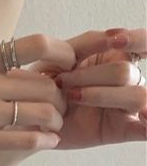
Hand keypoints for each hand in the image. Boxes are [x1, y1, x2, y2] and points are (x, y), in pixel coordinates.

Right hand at [0, 33, 73, 165]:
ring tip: (53, 125)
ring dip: (55, 121)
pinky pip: (28, 140)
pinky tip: (46, 141)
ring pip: (42, 112)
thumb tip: (33, 70)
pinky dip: (45, 141)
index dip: (63, 53)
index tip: (67, 66)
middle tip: (59, 106)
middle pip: (45, 84)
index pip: (36, 44)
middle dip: (60, 97)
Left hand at [27, 28, 146, 148]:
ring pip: (137, 97)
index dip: (139, 40)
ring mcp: (127, 106)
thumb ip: (87, 42)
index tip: (117, 41)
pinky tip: (143, 118)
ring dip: (100, 95)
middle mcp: (128, 81)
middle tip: (62, 82)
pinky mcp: (123, 130)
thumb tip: (116, 35)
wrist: (28, 114)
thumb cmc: (45, 82)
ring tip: (73, 97)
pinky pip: (146, 130)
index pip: (145, 44)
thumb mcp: (59, 55)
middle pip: (126, 72)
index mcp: (117, 58)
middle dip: (89, 76)